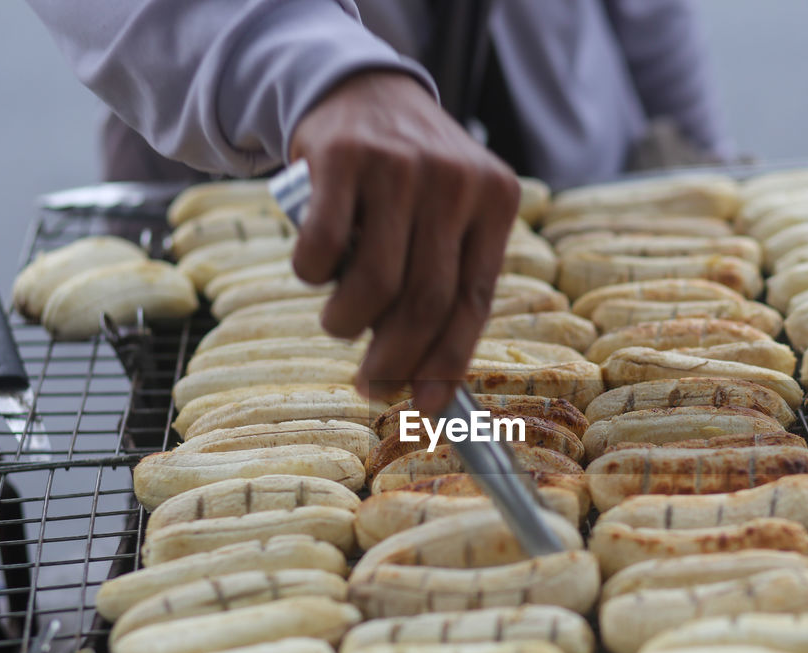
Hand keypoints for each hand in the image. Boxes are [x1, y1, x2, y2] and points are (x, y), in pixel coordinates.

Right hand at [289, 71, 518, 411]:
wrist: (363, 92)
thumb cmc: (409, 181)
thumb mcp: (450, 215)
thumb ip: (445, 281)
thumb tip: (426, 383)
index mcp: (496, 201)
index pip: (473, 301)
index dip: (448, 363)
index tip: (428, 406)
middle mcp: (455, 181)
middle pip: (425, 301)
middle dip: (394, 359)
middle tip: (372, 385)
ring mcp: (401, 167)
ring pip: (374, 283)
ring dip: (347, 323)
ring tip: (339, 323)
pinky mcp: (343, 157)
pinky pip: (321, 248)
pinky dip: (311, 276)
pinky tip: (313, 272)